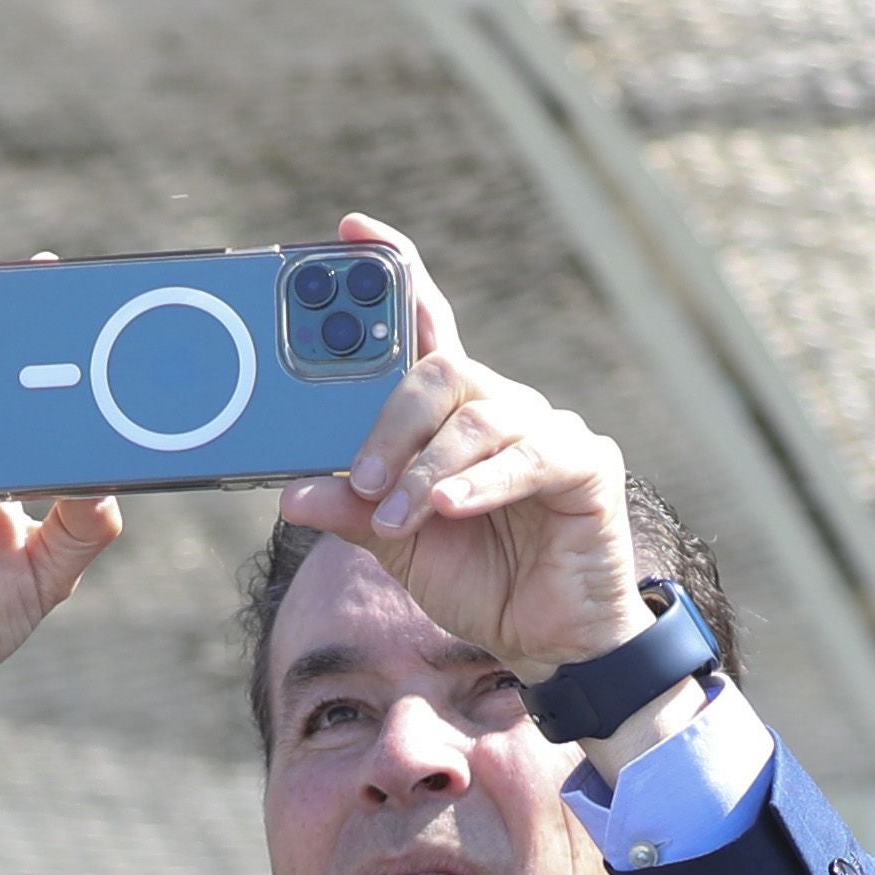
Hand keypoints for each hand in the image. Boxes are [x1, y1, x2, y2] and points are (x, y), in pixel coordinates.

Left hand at [273, 218, 658, 696]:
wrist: (546, 642)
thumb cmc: (478, 581)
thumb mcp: (397, 544)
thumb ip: (350, 511)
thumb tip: (290, 492)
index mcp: (449, 414)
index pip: (421, 324)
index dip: (392, 269)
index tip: (350, 231)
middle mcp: (498, 405)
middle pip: (440, 369)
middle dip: (389, 421)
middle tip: (360, 476)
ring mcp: (545, 428)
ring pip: (475, 417)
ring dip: (427, 470)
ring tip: (400, 516)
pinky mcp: (584, 462)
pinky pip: (528, 456)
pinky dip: (482, 482)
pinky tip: (453, 506)